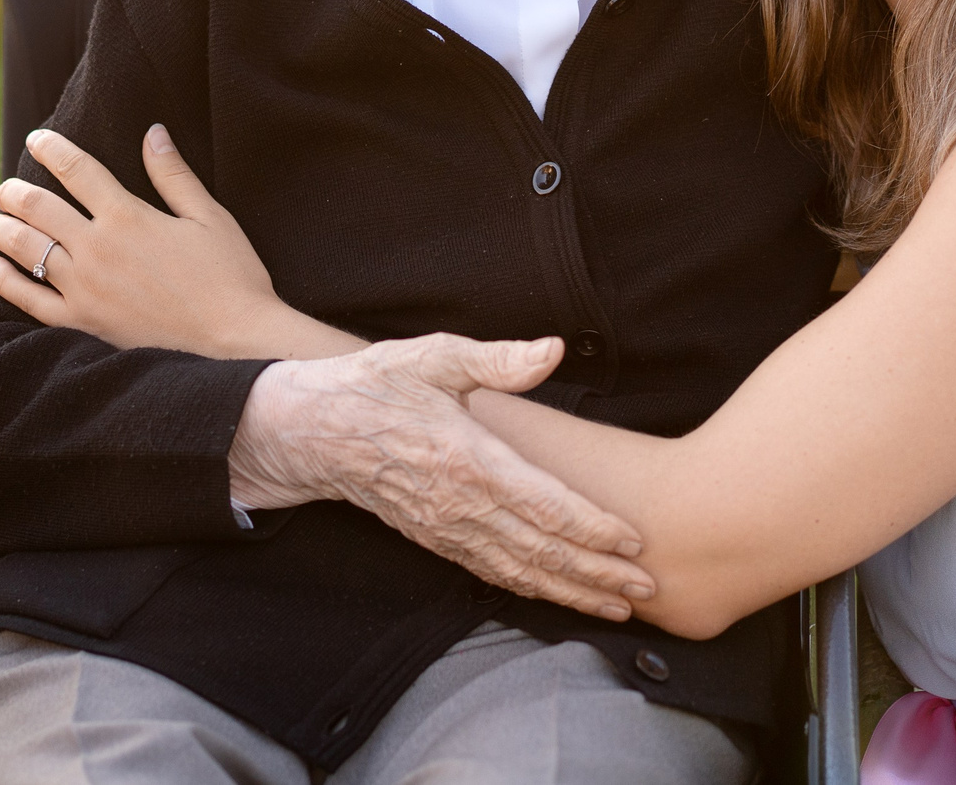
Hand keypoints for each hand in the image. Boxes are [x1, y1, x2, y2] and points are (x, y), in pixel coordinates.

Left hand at [0, 125, 301, 358]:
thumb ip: (174, 175)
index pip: (78, 170)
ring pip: (26, 250)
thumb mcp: (209, 218)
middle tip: (5, 188)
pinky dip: (4, 282)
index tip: (37, 139)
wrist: (234, 344)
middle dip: (15, 193)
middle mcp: (97, 249)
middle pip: (39, 208)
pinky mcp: (82, 324)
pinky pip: (28, 301)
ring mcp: (84, 289)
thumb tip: (153, 132)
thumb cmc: (231, 278)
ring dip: (3, 230)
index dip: (52, 149)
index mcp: (128, 216)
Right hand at [231, 333, 656, 621]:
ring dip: (570, 592)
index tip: (633, 542)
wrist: (310, 430)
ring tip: (617, 606)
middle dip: (596, 575)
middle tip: (646, 588)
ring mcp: (445, 528)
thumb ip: (497, 360)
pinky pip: (491, 573)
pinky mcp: (433, 539)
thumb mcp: (433, 356)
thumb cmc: (375, 385)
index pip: (544, 506)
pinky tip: (559, 596)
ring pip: (519, 572)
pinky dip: (531, 590)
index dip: (592, 529)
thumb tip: (551, 350)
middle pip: (541, 551)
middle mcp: (460, 504)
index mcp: (468, 459)